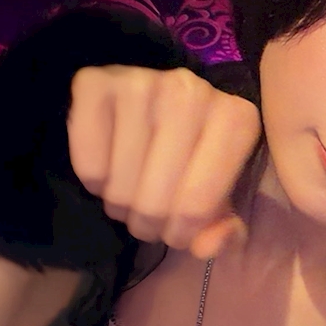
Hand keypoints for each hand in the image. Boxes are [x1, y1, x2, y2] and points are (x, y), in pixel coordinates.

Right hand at [67, 64, 261, 254]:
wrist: (154, 112)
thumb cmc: (196, 161)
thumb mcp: (221, 201)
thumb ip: (225, 234)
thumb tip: (208, 244)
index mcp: (237, 119)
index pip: (196, 207)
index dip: (182, 234)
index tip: (178, 230)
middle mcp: (192, 91)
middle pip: (154, 201)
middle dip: (149, 225)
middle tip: (149, 216)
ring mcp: (142, 81)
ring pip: (120, 187)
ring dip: (120, 205)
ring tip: (130, 192)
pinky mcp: (95, 82)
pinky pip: (88, 164)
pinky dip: (93, 181)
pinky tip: (109, 167)